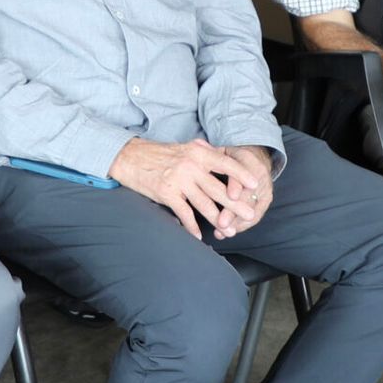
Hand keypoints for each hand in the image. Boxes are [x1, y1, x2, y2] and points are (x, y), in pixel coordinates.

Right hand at [108, 137, 260, 239]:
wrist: (127, 157)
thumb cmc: (156, 153)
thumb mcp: (182, 147)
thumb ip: (202, 151)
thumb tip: (221, 153)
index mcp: (197, 152)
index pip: (226, 163)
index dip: (241, 175)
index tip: (254, 185)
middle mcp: (190, 165)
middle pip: (219, 188)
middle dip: (236, 204)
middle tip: (250, 215)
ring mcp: (178, 180)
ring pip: (205, 204)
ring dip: (218, 219)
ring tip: (229, 230)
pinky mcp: (166, 193)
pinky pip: (184, 213)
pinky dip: (192, 226)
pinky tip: (199, 235)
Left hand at [210, 144, 275, 235]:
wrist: (255, 159)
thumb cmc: (233, 157)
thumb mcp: (224, 151)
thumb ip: (212, 151)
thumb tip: (197, 145)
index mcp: (250, 161)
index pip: (244, 174)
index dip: (237, 185)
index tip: (230, 196)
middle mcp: (261, 177)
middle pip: (248, 197)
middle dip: (234, 212)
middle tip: (221, 223)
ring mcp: (265, 191)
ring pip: (253, 210)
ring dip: (236, 223)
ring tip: (221, 231)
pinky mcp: (265, 202)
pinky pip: (255, 217)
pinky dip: (240, 226)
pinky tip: (225, 233)